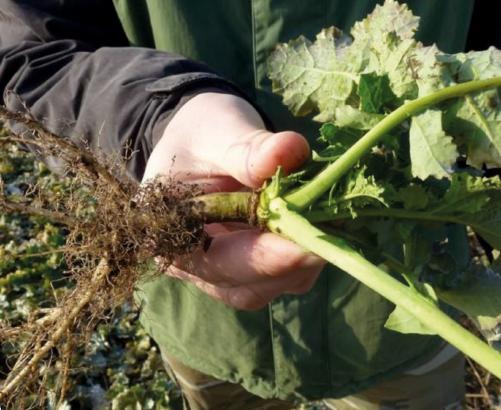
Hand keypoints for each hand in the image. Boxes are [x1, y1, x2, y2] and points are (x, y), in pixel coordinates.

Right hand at [142, 92, 325, 309]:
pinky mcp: (253, 264)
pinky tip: (324, 225)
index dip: (265, 258)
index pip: (217, 262)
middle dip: (292, 262)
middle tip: (335, 231)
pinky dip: (307, 255)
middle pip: (246, 286)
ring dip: (304, 261)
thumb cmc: (200, 132)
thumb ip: (247, 148)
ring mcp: (226, 269)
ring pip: (270, 286)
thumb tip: (291, 152)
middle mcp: (195, 264)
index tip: (308, 245)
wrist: (203, 138)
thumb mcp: (216, 131)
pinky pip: (283, 275)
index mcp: (172, 235)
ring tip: (333, 223)